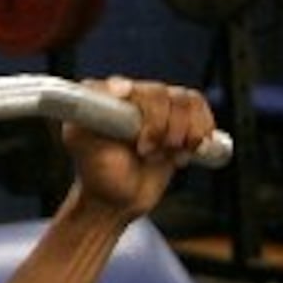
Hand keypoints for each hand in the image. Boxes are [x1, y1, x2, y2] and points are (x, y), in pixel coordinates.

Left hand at [62, 76, 215, 217]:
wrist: (118, 197)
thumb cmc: (96, 171)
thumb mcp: (82, 143)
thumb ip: (90, 113)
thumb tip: (119, 87)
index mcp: (103, 95)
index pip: (130, 85)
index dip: (144, 110)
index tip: (140, 136)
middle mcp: (131, 94)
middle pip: (162, 94)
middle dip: (160, 128)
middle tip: (147, 152)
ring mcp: (156, 105)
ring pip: (186, 100)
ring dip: (182, 132)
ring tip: (167, 154)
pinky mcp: (178, 118)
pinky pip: (200, 109)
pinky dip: (200, 132)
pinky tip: (185, 152)